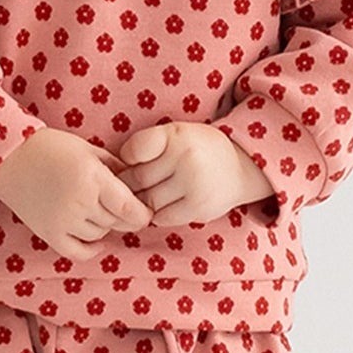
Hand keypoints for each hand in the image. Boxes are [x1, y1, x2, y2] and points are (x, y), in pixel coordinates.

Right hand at [0, 126, 153, 260]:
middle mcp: (79, 202)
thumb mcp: (89, 150)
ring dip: (104, 226)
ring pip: (99, 235)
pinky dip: (90, 248)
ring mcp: (63, 221)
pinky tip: (94, 238)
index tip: (144, 211)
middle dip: (123, 216)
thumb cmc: (52, 148)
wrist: (10, 158)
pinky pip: (78, 252)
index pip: (128, 209)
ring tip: (96, 210)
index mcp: (92, 178)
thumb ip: (116, 168)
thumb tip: (138, 188)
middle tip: (120, 206)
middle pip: (116, 222)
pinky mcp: (49, 233)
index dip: (141, 215)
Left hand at [113, 122, 275, 225]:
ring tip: (148, 195)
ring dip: (142, 202)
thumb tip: (111, 175)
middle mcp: (186, 158)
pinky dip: (158, 214)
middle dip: (130, 185)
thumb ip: (148, 146)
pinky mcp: (198, 208)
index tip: (132, 162)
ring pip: (147, 202)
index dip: (126, 160)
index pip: (132, 151)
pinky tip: (164, 205)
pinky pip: (161, 218)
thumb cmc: (197, 149)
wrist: (241, 168)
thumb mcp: (176, 134)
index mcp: (176, 135)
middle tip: (134, 185)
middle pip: (137, 180)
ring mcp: (193, 185)